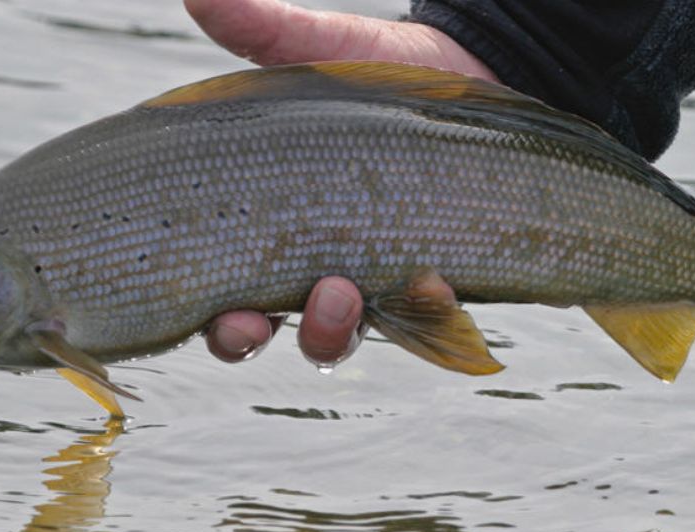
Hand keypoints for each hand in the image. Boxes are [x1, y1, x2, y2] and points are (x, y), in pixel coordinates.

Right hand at [191, 0, 484, 366]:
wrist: (481, 76)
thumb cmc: (383, 74)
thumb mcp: (319, 48)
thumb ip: (260, 29)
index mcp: (268, 226)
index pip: (220, 291)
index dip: (214, 319)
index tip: (217, 312)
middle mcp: (310, 263)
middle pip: (266, 330)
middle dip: (253, 337)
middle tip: (259, 321)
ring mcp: (373, 277)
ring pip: (336, 336)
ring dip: (328, 330)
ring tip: (339, 293)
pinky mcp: (434, 277)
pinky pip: (421, 317)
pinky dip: (423, 313)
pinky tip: (431, 284)